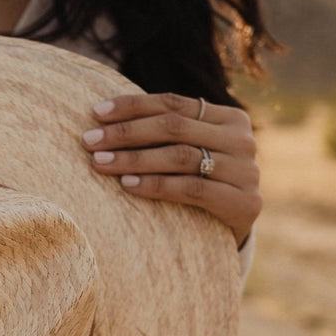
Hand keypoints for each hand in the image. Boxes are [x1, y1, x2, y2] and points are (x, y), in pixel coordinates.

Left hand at [81, 93, 261, 246]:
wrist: (235, 231)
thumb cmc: (202, 185)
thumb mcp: (191, 152)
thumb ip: (167, 133)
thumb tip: (101, 116)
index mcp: (230, 118)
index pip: (174, 103)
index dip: (133, 106)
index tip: (96, 113)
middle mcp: (243, 140)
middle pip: (175, 127)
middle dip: (126, 133)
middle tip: (89, 141)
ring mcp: (246, 172)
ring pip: (181, 157)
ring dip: (135, 159)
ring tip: (100, 164)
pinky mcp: (244, 203)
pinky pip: (191, 189)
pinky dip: (156, 185)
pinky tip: (127, 185)